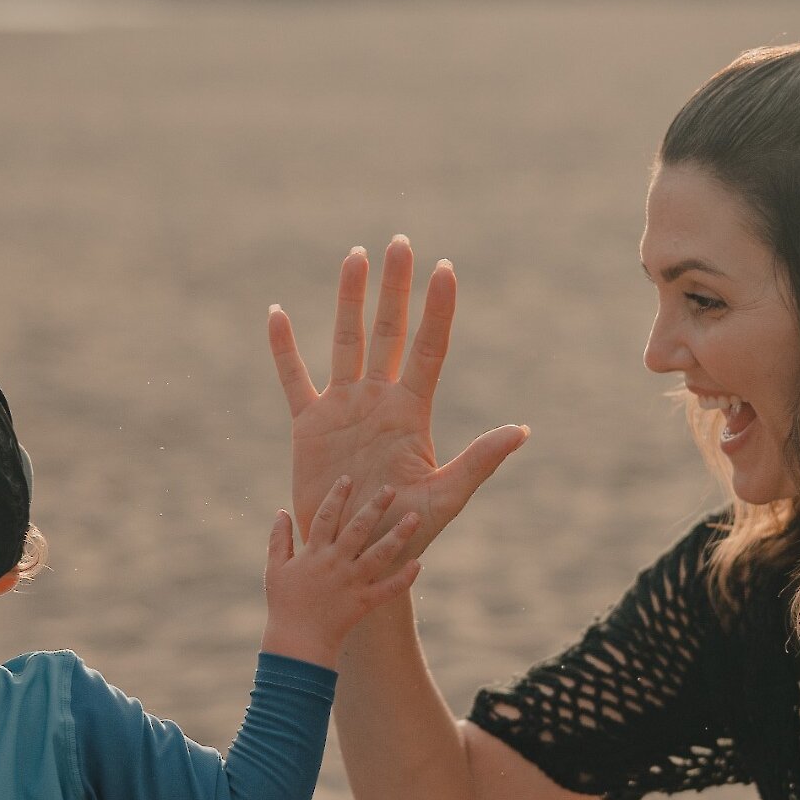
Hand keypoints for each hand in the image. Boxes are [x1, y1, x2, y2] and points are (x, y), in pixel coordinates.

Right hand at [259, 477, 423, 666]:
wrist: (297, 643)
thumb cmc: (284, 604)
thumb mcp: (275, 568)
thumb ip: (279, 539)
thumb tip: (280, 512)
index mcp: (314, 553)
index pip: (326, 516)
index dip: (336, 495)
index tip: (348, 478)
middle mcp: (335, 564)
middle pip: (358, 529)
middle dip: (374, 507)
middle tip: (390, 488)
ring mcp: (351, 583)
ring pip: (379, 555)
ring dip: (399, 536)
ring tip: (414, 518)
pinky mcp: (363, 602)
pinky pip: (388, 589)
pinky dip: (404, 578)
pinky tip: (419, 563)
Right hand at [266, 235, 527, 560]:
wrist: (357, 556)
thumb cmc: (406, 534)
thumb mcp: (446, 497)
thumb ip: (479, 462)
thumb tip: (522, 431)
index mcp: (413, 413)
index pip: (430, 348)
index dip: (438, 309)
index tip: (446, 269)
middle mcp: (380, 400)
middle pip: (389, 331)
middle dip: (395, 287)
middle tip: (401, 242)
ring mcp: (344, 408)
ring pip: (346, 340)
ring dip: (350, 299)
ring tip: (356, 256)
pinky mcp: (310, 425)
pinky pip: (294, 379)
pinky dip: (283, 349)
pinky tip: (276, 314)